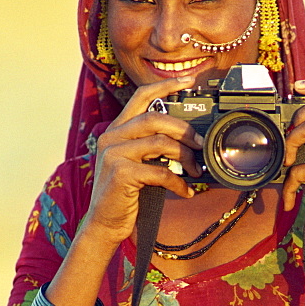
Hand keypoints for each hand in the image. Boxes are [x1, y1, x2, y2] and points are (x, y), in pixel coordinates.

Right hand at [82, 76, 202, 246]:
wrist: (104, 223)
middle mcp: (111, 137)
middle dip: (184, 130)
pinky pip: (160, 171)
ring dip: (185, 157)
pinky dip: (178, 182)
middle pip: (155, 118)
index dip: (165, 86)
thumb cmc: (124, 194)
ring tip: (196, 170)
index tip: (187, 82)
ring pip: (160, 142)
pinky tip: (185, 191)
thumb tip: (188, 141)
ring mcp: (113, 154)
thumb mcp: (135, 163)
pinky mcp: (120, 173)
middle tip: (201, 144)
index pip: (140, 97)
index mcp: (116, 130)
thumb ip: (151, 147)